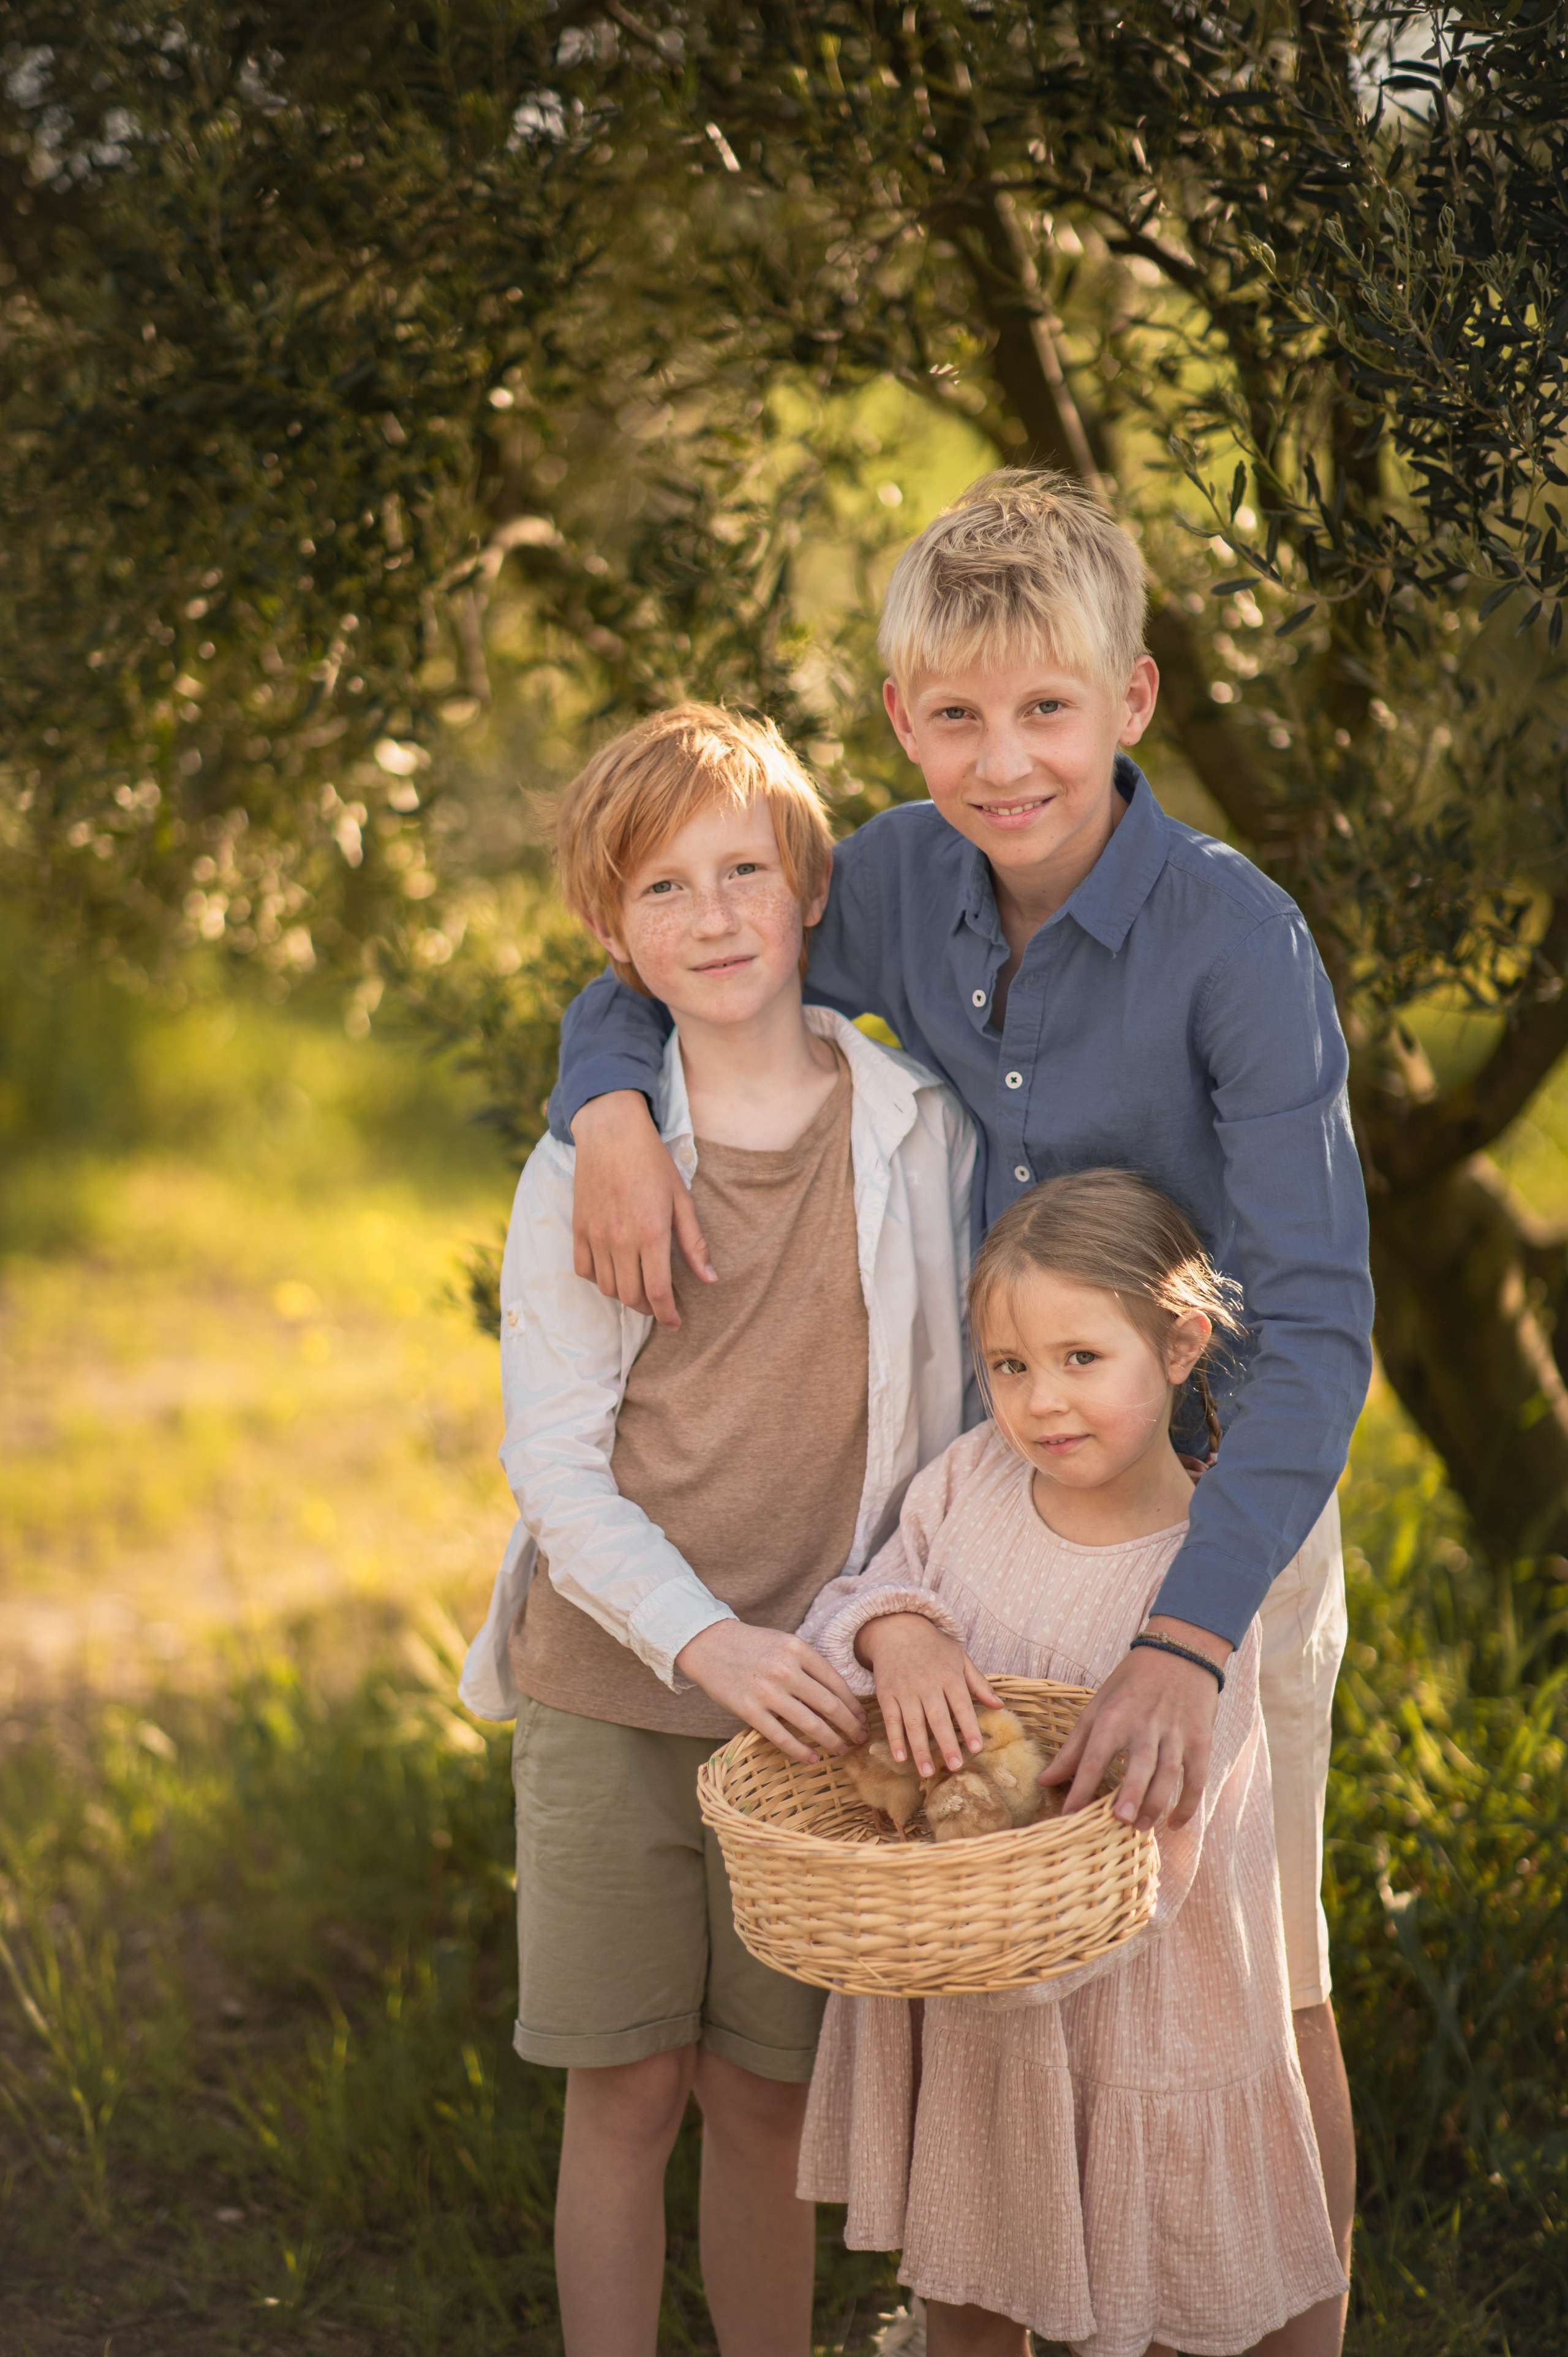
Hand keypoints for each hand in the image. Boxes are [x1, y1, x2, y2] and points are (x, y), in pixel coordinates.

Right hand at [570, 1091, 715, 1326]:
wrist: (612, 1132)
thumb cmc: (652, 1163)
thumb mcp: (682, 1200)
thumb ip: (694, 1243)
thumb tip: (710, 1279)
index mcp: (651, 1234)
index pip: (658, 1292)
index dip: (667, 1315)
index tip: (675, 1324)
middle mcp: (620, 1240)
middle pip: (631, 1297)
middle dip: (648, 1309)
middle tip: (660, 1306)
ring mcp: (596, 1235)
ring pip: (607, 1287)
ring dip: (624, 1296)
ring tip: (639, 1288)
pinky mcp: (578, 1228)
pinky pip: (584, 1269)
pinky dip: (598, 1279)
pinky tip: (613, 1271)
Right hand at [676, 1621, 866, 1763]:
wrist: (709, 1644)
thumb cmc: (752, 1645)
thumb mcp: (784, 1644)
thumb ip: (808, 1666)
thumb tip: (838, 1697)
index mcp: (798, 1650)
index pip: (837, 1684)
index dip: (854, 1706)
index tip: (862, 1719)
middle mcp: (786, 1670)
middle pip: (830, 1706)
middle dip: (850, 1726)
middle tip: (861, 1738)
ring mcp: (767, 1692)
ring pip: (811, 1724)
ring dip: (831, 1741)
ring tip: (841, 1749)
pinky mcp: (749, 1710)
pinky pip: (781, 1737)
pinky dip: (800, 1751)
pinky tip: (812, 1758)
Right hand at [853, 1612, 1001, 1778]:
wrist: (897, 1629)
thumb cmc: (934, 1647)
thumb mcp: (960, 1658)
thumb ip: (979, 1683)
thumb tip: (1000, 1706)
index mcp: (949, 1675)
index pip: (962, 1705)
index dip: (970, 1727)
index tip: (977, 1748)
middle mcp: (927, 1684)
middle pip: (937, 1718)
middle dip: (946, 1743)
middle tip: (955, 1767)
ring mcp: (905, 1690)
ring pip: (913, 1723)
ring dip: (920, 1749)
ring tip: (927, 1772)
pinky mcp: (886, 1693)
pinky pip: (891, 1719)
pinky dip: (895, 1739)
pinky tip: (901, 1757)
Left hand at [1041, 1616, 1230, 1829]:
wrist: (1179, 1652)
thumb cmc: (1130, 1684)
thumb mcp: (1096, 1707)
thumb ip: (1072, 1747)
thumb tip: (1044, 1780)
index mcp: (1114, 1716)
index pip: (1095, 1756)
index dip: (1081, 1788)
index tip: (1068, 1817)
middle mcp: (1145, 1725)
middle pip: (1139, 1764)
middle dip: (1131, 1793)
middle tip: (1119, 1821)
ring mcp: (1175, 1733)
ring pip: (1169, 1773)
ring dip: (1157, 1802)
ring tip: (1141, 1828)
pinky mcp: (1200, 1739)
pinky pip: (1197, 1776)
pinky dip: (1189, 1802)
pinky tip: (1175, 1823)